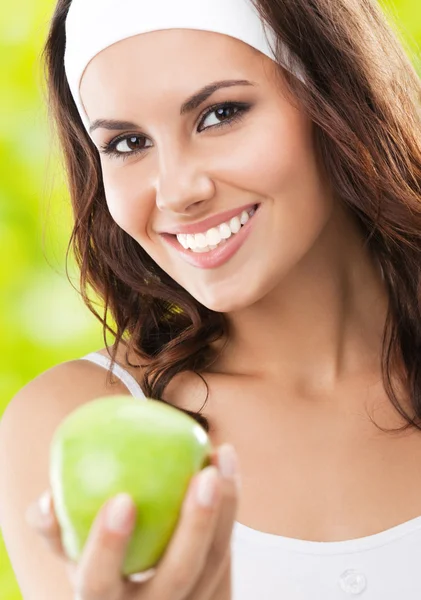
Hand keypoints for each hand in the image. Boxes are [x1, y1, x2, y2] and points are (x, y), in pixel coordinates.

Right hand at [25, 443, 239, 599]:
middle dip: (195, 527)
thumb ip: (54, 528)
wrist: (138, 595)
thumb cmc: (98, 560)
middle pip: (178, 577)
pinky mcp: (213, 584)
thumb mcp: (70, 553)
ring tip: (221, 457)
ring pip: (213, 562)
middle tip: (203, 476)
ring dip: (224, 507)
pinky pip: (226, 544)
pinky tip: (224, 459)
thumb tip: (45, 501)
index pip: (99, 584)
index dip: (109, 546)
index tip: (121, 500)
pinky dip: (229, 502)